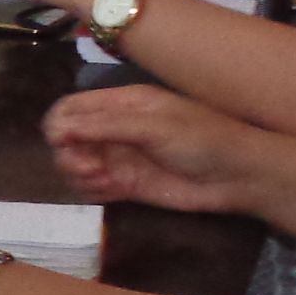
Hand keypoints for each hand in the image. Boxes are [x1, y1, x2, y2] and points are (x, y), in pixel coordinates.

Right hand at [44, 87, 277, 215]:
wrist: (239, 176)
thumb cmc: (202, 139)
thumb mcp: (153, 125)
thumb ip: (104, 126)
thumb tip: (56, 129)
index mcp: (123, 103)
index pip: (71, 108)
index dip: (59, 125)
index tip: (63, 143)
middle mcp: (116, 129)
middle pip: (68, 138)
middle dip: (70, 153)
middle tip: (91, 167)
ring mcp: (120, 158)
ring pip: (76, 164)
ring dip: (79, 173)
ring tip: (104, 180)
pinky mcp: (126, 186)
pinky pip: (92, 188)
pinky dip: (92, 191)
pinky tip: (110, 191)